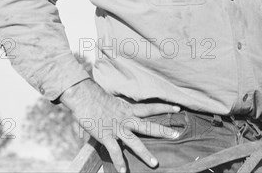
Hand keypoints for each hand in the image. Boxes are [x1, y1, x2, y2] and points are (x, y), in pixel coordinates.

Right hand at [59, 79, 180, 172]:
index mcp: (128, 109)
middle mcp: (126, 119)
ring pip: (135, 142)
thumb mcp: (108, 102)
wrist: (83, 95)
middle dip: (163, 131)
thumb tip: (107, 115)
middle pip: (148, 125)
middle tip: (177, 135)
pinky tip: (123, 171)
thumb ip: (110, 111)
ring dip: (145, 154)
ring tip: (155, 164)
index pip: (150, 107)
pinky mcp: (106, 136)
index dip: (164, 107)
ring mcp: (117, 128)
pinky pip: (115, 151)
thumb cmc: (94, 97)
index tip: (178, 108)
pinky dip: (119, 162)